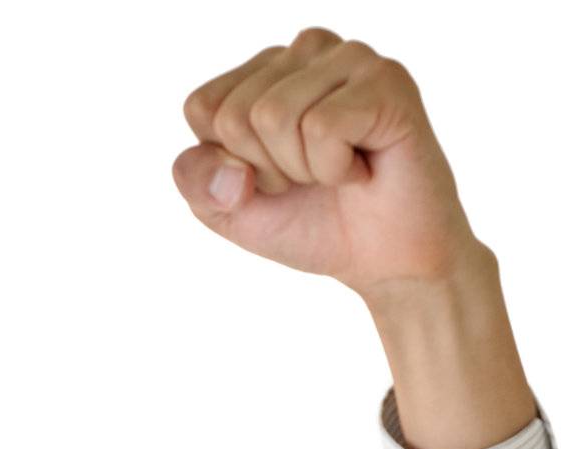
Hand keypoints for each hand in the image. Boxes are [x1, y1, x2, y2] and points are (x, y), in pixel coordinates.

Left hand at [172, 27, 484, 299]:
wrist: (387, 263)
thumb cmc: (316, 226)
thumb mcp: (233, 213)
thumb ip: (196, 182)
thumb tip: (227, 168)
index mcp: (263, 72)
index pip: (202, 108)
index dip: (233, 166)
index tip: (277, 180)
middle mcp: (305, 51)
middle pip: (236, 115)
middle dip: (269, 172)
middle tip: (314, 180)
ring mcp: (348, 58)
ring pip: (274, 117)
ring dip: (306, 171)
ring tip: (340, 172)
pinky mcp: (385, 79)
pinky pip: (321, 128)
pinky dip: (337, 170)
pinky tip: (365, 169)